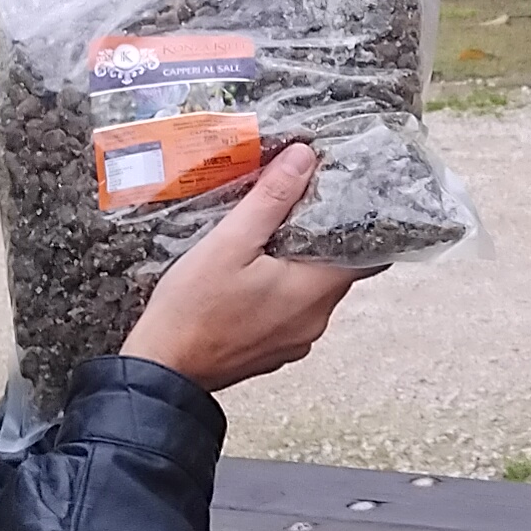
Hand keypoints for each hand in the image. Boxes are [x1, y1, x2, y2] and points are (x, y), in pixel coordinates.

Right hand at [119, 145, 375, 391]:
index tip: (344, 194)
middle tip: (297, 204)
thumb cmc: (191, 311)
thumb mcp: (229, 242)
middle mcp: (315, 320)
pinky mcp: (275, 351)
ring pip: (313, 290)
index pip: (368, 252)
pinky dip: (282, 289)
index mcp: (314, 291)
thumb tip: (303, 159)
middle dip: (321, 237)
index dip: (359, 219)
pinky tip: (253, 274)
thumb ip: (271, 199)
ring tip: (269, 236)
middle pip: (338, 268)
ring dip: (299, 264)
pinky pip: (291, 311)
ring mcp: (296, 340)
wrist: (163, 371)